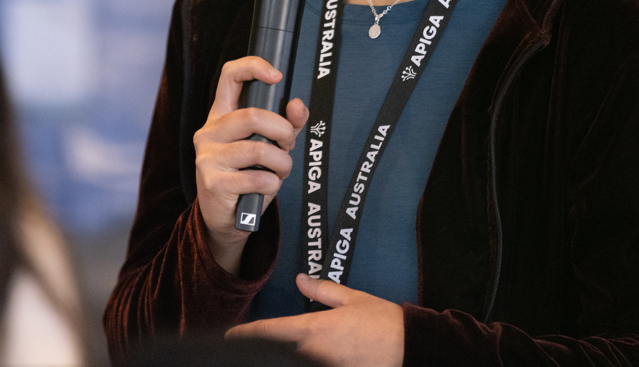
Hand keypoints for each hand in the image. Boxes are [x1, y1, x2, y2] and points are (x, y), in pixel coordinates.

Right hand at [194, 56, 307, 273]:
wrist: (226, 219)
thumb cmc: (248, 175)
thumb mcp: (269, 145)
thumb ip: (286, 124)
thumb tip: (297, 105)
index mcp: (221, 115)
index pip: (229, 76)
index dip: (253, 67)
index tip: (277, 76)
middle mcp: (209, 132)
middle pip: (252, 116)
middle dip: (282, 131)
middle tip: (288, 145)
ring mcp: (207, 157)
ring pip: (259, 150)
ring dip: (281, 164)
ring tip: (278, 172)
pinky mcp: (213, 183)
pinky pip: (258, 179)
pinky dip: (272, 185)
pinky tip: (264, 189)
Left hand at [227, 274, 403, 366]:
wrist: (409, 347)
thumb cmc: (383, 321)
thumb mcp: (353, 299)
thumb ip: (322, 290)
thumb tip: (300, 280)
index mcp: (313, 328)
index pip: (270, 331)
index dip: (246, 333)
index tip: (230, 335)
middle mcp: (312, 352)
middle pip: (278, 352)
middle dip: (265, 348)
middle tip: (252, 344)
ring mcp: (322, 366)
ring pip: (293, 361)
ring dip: (284, 356)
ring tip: (275, 350)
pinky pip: (312, 366)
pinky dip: (303, 361)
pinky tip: (302, 357)